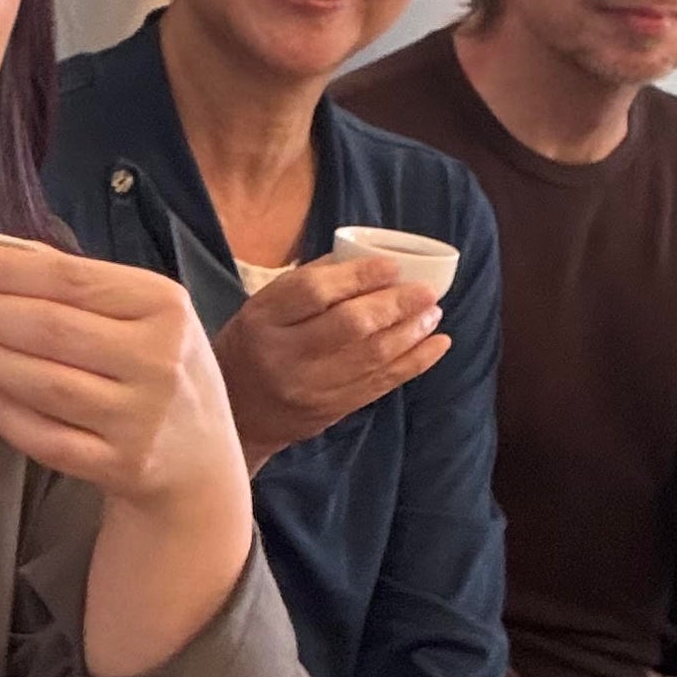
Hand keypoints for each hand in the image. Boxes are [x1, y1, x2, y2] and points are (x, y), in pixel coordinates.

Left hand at [0, 242, 249, 518]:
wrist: (199, 461)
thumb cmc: (156, 368)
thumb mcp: (142, 314)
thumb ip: (76, 281)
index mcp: (164, 307)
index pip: (71, 278)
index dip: (5, 270)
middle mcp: (159, 361)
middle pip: (51, 329)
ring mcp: (142, 418)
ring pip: (45, 384)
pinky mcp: (123, 466)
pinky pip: (50, 440)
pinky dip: (10, 417)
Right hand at [213, 255, 447, 466]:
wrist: (238, 415)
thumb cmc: (253, 345)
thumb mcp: (263, 306)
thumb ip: (308, 282)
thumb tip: (365, 261)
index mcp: (264, 320)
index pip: (314, 292)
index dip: (358, 277)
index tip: (392, 266)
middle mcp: (286, 356)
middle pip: (350, 326)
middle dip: (395, 305)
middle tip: (426, 291)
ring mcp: (311, 388)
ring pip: (371, 357)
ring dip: (411, 333)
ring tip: (433, 313)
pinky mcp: (332, 410)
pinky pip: (381, 385)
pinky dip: (415, 363)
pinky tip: (437, 345)